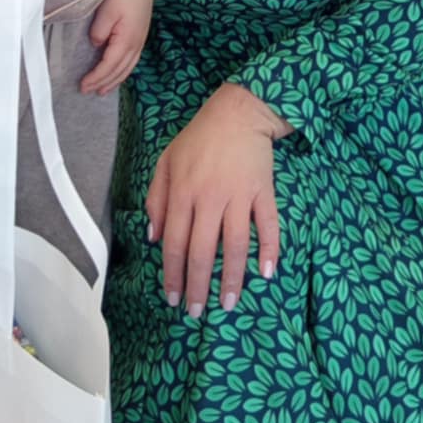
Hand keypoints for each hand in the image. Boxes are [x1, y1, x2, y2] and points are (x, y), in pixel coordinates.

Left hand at [80, 0, 152, 95]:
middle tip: (89, 91)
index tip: (83, 85)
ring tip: (103, 90)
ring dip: (115, 80)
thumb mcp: (105, 12)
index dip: (95, 78)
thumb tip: (96, 45)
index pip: (108, 66)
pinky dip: (123, 71)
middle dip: (103, 83)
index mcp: (126, 41)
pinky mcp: (141, 36)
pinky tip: (118, 72)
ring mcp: (140, 41)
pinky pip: (132, 61)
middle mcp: (136, 45)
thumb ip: (99, 32)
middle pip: (119, 71)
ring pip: (127, 68)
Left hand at [145, 84, 289, 316]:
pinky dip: (269, 249)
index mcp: (182, 191)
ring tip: (229, 303)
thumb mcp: (166, 161)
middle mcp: (209, 197)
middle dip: (198, 286)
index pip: (175, 242)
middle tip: (198, 312)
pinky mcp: (263, 191)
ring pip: (235, 245)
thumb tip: (153, 237)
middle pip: (203, 251)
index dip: (173, 274)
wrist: (239, 110)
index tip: (173, 297)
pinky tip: (266, 272)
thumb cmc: (199, 137)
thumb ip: (156, 199)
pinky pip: (268, 224)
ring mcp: (239, 195)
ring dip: (232, 278)